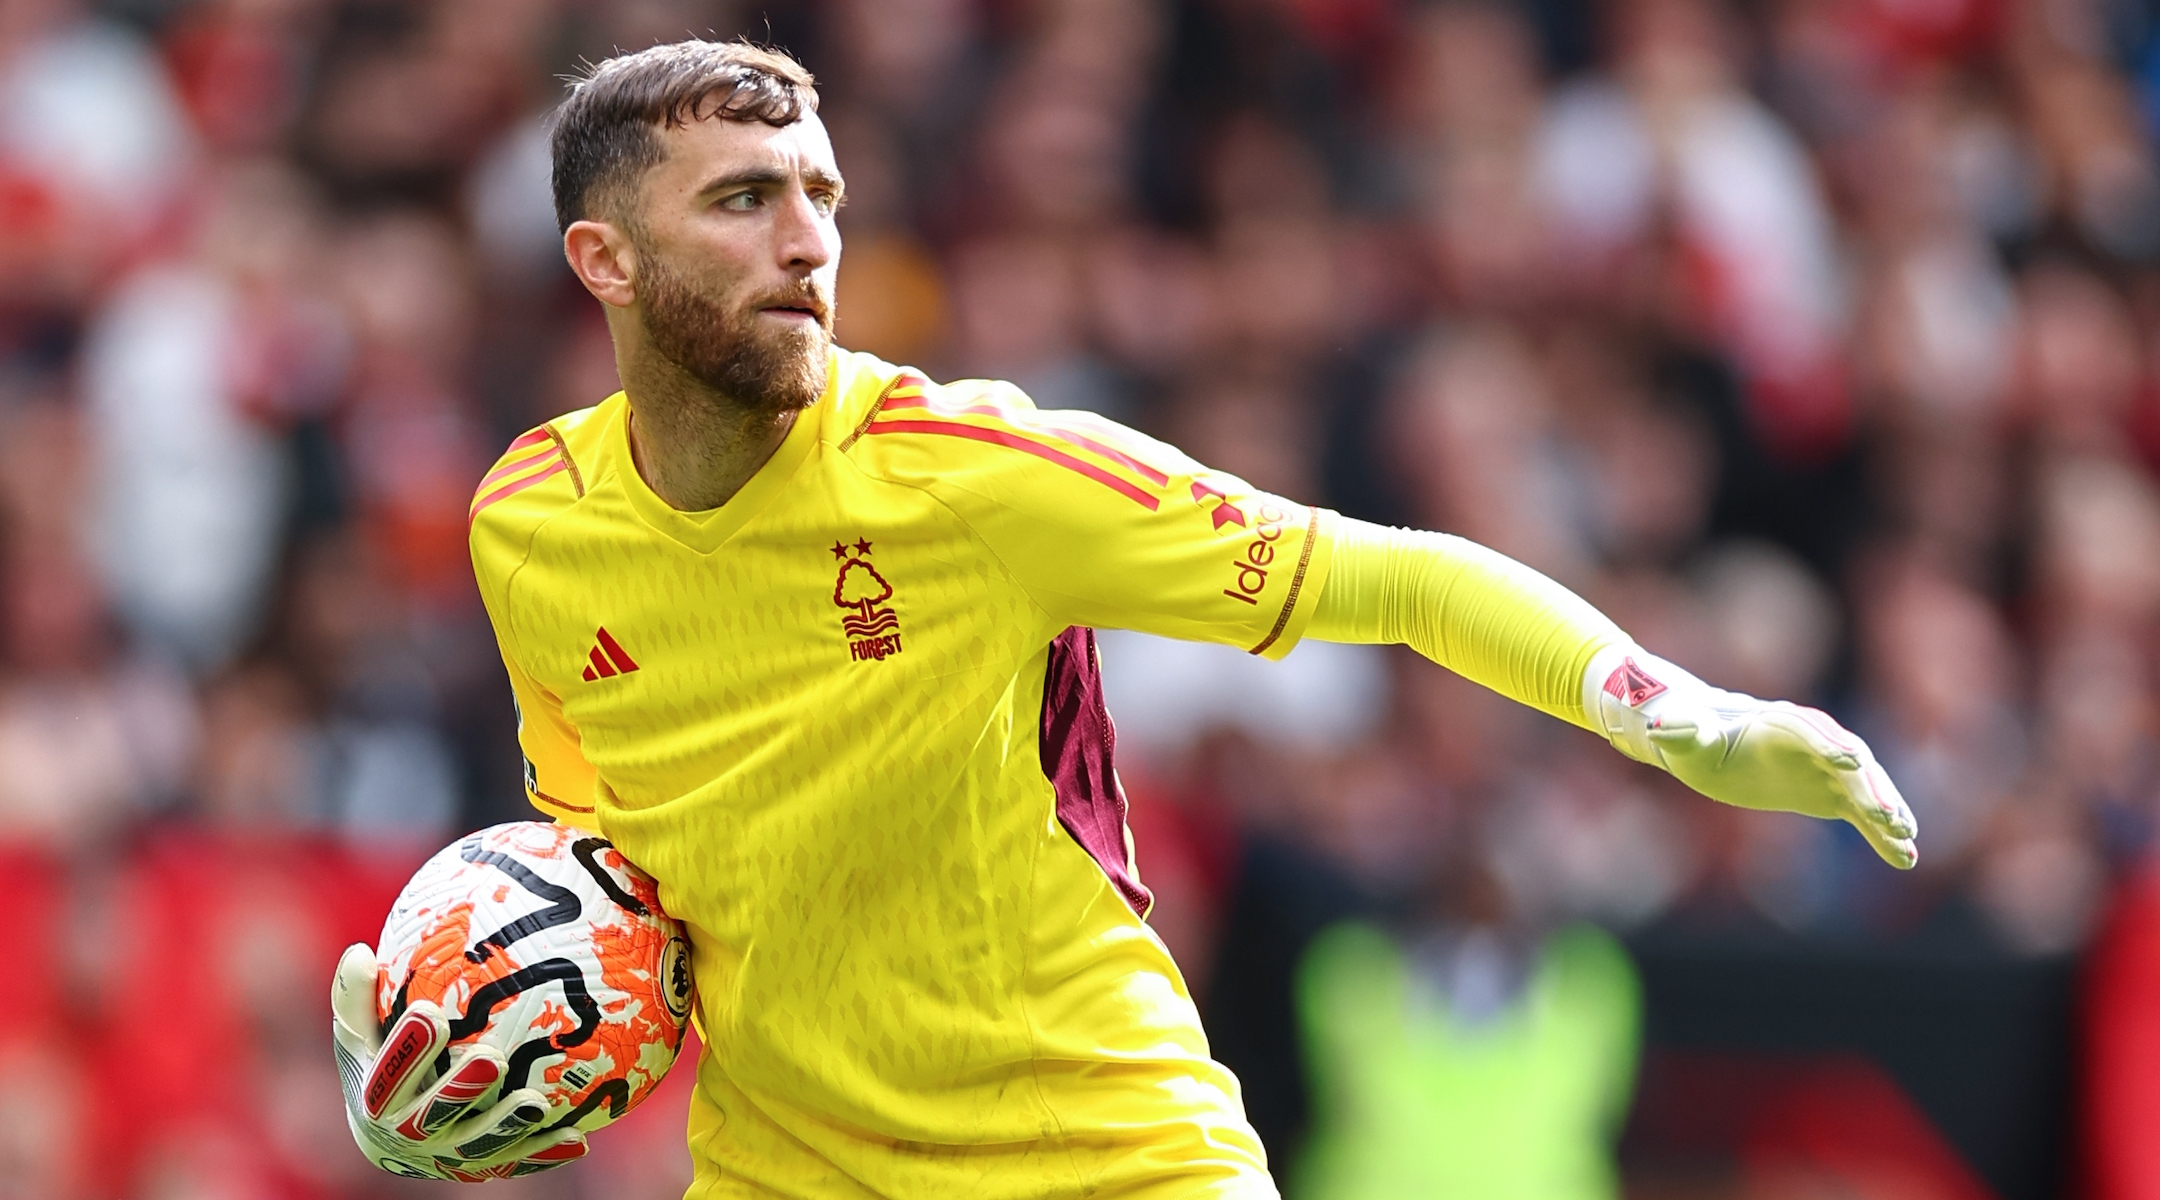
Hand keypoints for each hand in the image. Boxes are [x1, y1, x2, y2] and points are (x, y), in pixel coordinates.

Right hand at [331, 943, 589, 1180]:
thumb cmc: (380, 1059)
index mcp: (373, 1102)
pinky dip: (545, 1152)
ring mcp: (445, 1157)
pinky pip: (517, 1160)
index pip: (383, 1079)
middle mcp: (407, 1137)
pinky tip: (578, 1138)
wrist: (393, 1129)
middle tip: (491, 1058)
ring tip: (537, 1103)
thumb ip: (357, 998)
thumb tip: (359, 955)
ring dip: (506, 1125)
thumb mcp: (361, 1031)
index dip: (405, 1050)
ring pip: (477, 1147)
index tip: (430, 1012)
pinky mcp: (481, 1168)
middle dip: (459, 1090)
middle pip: (430, 1118)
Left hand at [1584, 647, 1918, 868]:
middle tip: (1889, 816)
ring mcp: (1828, 767)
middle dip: (1869, 786)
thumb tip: (1661, 732)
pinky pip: (1863, 814)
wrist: (1703, 741)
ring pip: (1866, 788)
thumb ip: (1681, 732)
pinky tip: (1905, 859)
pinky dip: (1883, 834)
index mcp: (1779, 722)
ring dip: (1887, 810)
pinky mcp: (1831, 793)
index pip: (1811, 730)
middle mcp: (1814, 741)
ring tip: (1907, 838)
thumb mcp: (1682, 733)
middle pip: (1850, 762)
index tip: (1851, 759)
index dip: (1829, 744)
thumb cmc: (1689, 731)